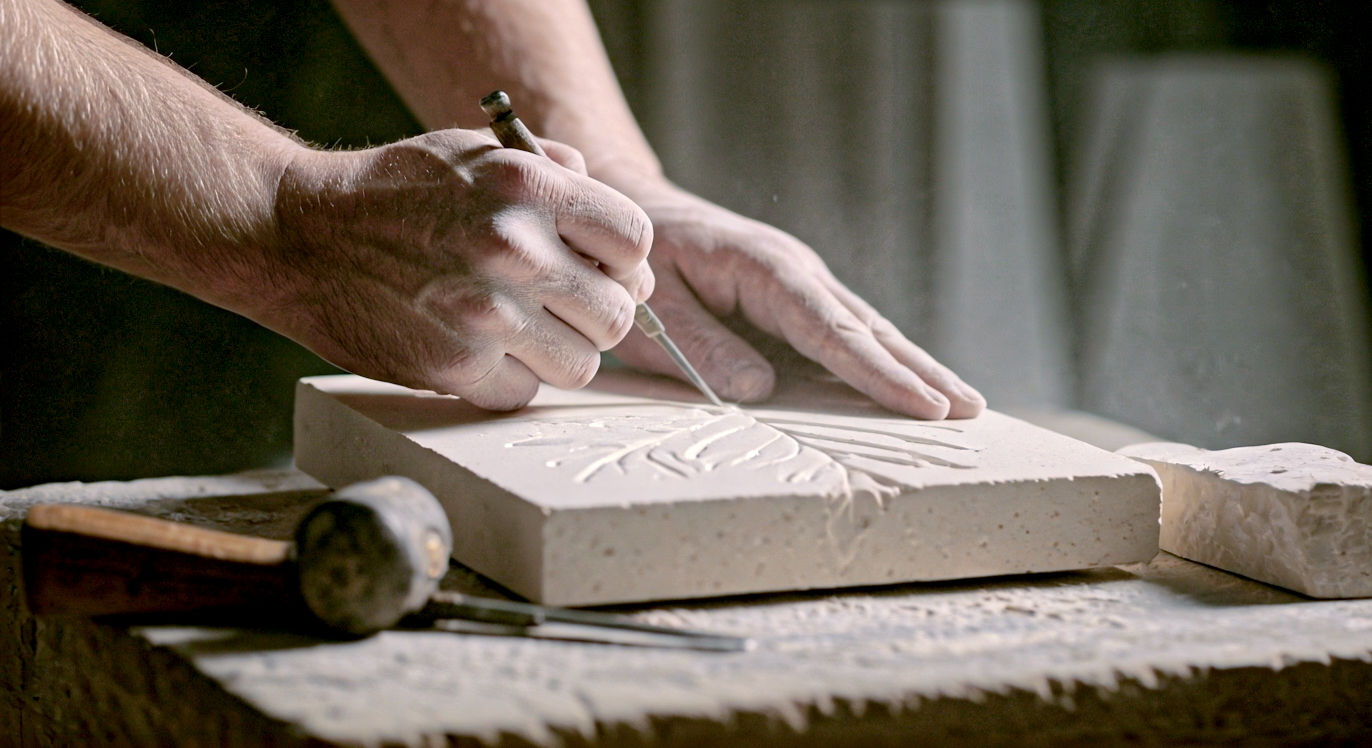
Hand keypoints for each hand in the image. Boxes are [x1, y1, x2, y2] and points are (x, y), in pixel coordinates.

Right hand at [266, 129, 652, 409]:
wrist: (300, 235)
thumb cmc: (394, 192)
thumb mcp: (475, 152)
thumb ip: (551, 172)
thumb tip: (610, 223)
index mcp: (529, 188)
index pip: (636, 242)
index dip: (622, 260)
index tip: (598, 267)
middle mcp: (516, 249)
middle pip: (617, 315)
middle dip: (594, 315)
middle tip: (560, 308)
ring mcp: (487, 314)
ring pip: (581, 365)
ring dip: (557, 354)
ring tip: (520, 331)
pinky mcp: (456, 367)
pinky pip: (524, 394)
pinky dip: (508, 380)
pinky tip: (478, 350)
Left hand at [606, 176, 984, 419]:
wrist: (636, 209)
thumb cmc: (641, 262)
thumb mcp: (655, 302)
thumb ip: (701, 344)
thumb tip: (758, 390)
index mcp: (766, 270)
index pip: (831, 330)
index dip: (878, 373)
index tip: (924, 405)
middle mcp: (797, 274)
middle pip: (869, 329)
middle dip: (921, 372)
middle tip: (970, 411)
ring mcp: (802, 285)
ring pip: (867, 331)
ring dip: (915, 368)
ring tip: (963, 405)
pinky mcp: (796, 301)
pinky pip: (846, 336)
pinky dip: (883, 362)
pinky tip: (910, 388)